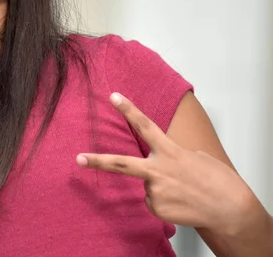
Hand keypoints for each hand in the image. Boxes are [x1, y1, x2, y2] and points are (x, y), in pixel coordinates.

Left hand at [76, 93, 258, 234]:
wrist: (229, 209)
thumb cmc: (215, 180)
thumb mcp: (195, 157)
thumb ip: (170, 156)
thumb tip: (156, 163)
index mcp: (170, 151)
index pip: (146, 126)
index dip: (128, 110)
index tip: (113, 96)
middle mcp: (158, 170)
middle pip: (121, 164)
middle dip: (97, 161)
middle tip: (78, 159)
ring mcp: (155, 190)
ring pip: (146, 184)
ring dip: (160, 185)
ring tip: (182, 191)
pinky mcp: (156, 207)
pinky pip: (151, 199)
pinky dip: (163, 200)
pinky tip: (179, 202)